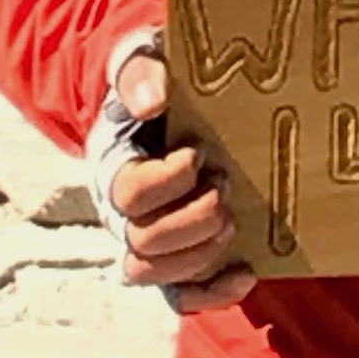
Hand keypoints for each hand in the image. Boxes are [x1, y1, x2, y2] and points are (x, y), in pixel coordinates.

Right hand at [103, 50, 255, 312]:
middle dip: (193, 219)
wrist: (160, 99)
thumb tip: (153, 99)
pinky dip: (212, 293)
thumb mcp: (142, 61)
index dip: (167, 182)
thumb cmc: (155, 81)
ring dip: (201, 254)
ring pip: (154, 273)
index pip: (129, 193)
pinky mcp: (174, 258)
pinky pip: (179, 296)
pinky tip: (245, 273)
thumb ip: (141, 72)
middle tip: (226, 185)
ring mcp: (145, 238)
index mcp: (113, 166)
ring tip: (233, 221)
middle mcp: (120, 212)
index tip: (198, 154)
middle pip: (143, 241)